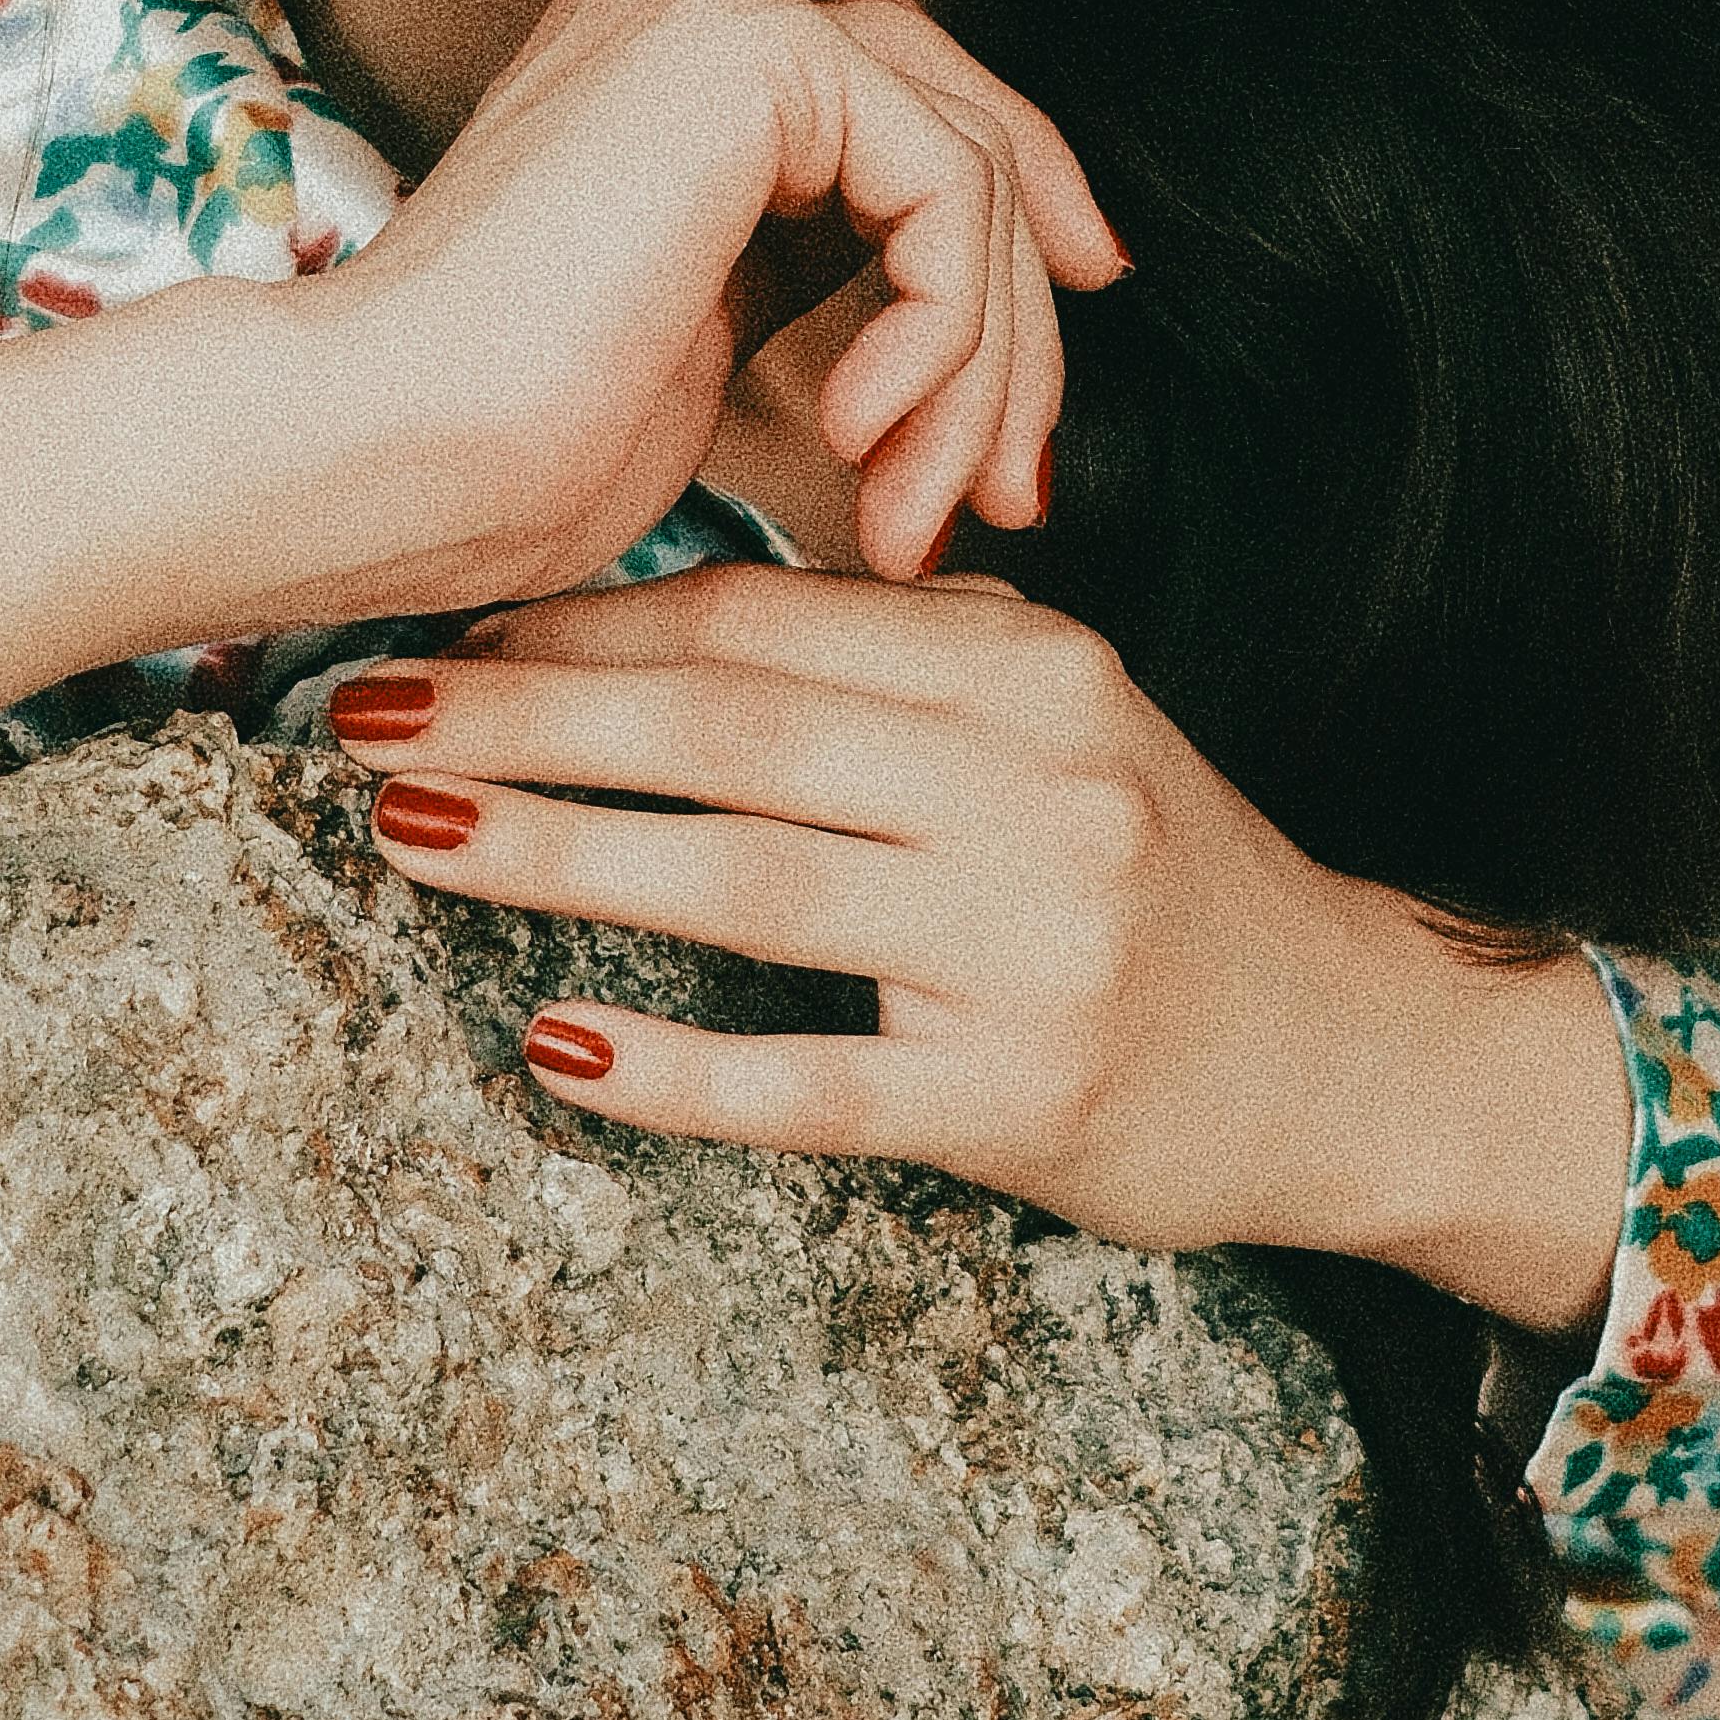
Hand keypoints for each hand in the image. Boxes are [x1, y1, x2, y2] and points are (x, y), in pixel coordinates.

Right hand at [283, 0, 1124, 608]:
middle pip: (957, 119)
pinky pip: (947, 183)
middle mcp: (692, 2)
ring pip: (966, 166)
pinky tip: (863, 432)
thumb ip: (819, 282)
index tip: (1032, 400)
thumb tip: (979, 322)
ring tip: (915, 506)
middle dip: (1021, 314)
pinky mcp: (752, 48)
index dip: (1008, 240)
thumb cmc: (493, 453)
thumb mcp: (704, 348)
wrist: (374, 453)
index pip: (903, 106)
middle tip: (1018, 481)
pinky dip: (944, 329)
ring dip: (979, 367)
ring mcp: (718, 6)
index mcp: (666, 64)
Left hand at [325, 562, 1634, 1328]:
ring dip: (557, 854)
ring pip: (749, 879)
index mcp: (1028, 670)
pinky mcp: (1022, 1098)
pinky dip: (681, 1068)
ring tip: (406, 834)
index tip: (445, 623)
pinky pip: (819, 1080)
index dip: (585, 623)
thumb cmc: (1165, 879)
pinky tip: (557, 1047)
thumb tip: (666, 621)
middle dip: (524, 716)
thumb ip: (898, 664)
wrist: (1359, 1053)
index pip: (766, 621)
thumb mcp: (1060, 729)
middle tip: (360, 711)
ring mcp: (1028, 945)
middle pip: (728, 727)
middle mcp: (1033, 785)